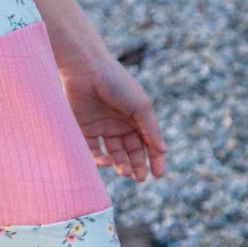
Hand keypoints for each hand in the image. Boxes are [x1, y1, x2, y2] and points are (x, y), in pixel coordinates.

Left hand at [59, 56, 165, 181]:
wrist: (86, 68)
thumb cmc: (117, 83)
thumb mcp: (140, 106)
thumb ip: (151, 129)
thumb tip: (163, 151)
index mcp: (137, 118)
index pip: (148, 143)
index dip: (154, 159)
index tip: (158, 174)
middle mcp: (120, 125)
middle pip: (131, 152)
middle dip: (137, 166)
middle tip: (139, 178)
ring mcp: (102, 127)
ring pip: (113, 153)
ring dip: (120, 164)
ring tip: (124, 171)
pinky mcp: (83, 129)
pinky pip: (92, 149)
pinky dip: (99, 158)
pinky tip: (106, 162)